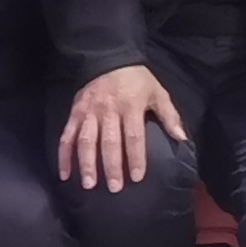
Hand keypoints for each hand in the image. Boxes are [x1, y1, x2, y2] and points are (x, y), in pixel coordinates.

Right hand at [57, 63, 187, 192]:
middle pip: (109, 141)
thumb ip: (169, 116)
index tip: (137, 177)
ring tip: (89, 184)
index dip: (136, 157)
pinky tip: (64, 174)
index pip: (134, 136)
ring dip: (86, 164)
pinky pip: (66, 136)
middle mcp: (108, 111)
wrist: (109, 59)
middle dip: (111, 166)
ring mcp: (89, 112)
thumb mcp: (158, 92)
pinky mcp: (75, 112)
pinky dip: (63, 156)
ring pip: (85, 141)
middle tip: (114, 188)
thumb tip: (182, 139)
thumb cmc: (137, 80)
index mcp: (131, 106)